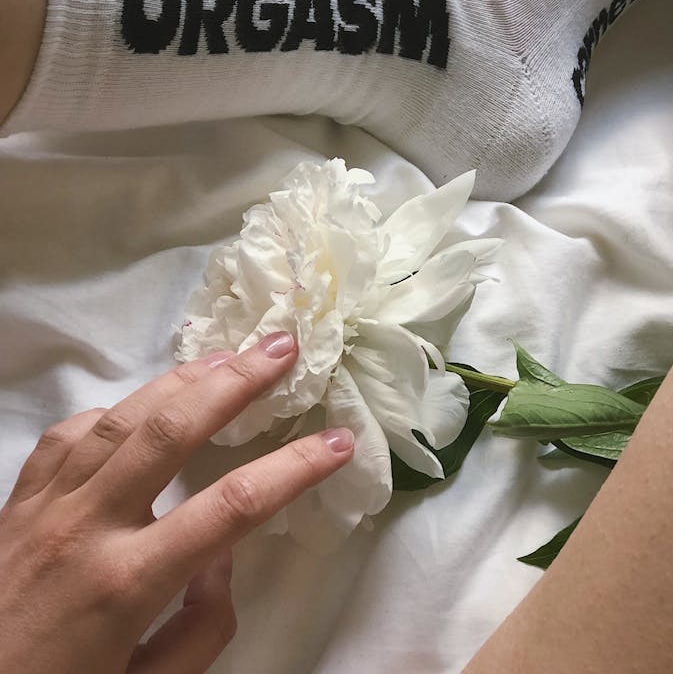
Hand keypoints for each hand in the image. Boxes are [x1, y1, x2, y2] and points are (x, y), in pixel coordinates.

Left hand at [0, 332, 353, 673]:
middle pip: (171, 431)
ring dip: (181, 380)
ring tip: (227, 356)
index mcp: (127, 582)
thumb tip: (223, 552)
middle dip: (235, 382)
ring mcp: (47, 506)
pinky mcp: (19, 500)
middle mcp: (87, 527)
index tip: (338, 441)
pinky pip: (69, 435)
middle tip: (282, 348)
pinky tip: (141, 406)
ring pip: (121, 417)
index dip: (295, 468)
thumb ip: (200, 627)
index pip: (232, 507)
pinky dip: (113, 411)